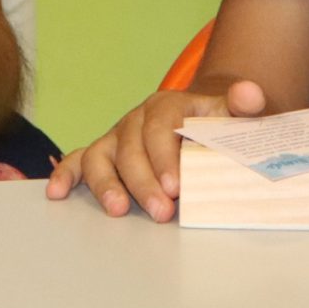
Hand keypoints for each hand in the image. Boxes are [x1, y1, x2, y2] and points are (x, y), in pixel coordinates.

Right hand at [45, 78, 267, 221]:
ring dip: (106, 184)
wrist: (206, 121)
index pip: (161, 126)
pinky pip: (78, 160)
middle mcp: (137, 118)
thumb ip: (244, 105)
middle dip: (142, 181)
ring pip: (100, 155)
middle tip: (162, 212)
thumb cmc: (221, 125)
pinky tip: (57, 193)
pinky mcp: (104, 153)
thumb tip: (251, 95)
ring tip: (118, 211)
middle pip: (130, 147)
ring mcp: (117, 136)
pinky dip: (65, 174)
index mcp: (169, 105)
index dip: (164, 156)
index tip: (176, 186)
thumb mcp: (236, 114)